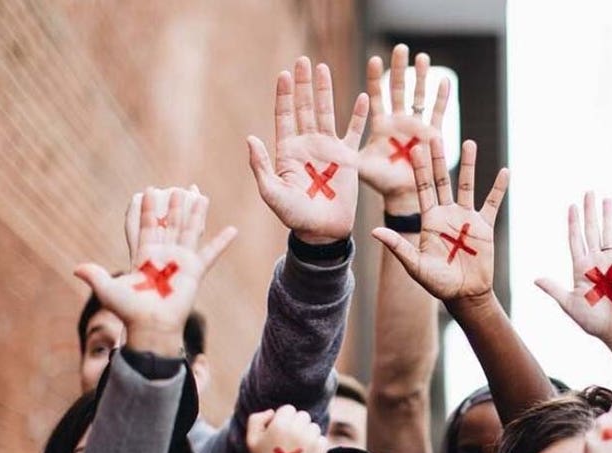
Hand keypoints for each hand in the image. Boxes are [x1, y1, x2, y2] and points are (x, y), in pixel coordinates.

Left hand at [75, 187, 236, 355]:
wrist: (151, 326)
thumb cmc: (130, 311)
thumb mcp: (109, 290)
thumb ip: (96, 276)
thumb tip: (77, 269)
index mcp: (144, 256)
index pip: (146, 227)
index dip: (146, 210)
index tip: (147, 192)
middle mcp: (164, 256)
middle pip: (170, 224)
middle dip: (172, 206)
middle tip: (176, 188)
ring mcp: (181, 262)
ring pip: (190, 231)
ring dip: (195, 213)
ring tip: (200, 195)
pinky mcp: (195, 271)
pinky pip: (211, 254)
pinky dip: (221, 242)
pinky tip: (233, 230)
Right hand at [246, 405, 326, 452]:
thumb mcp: (252, 440)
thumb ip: (256, 419)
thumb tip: (272, 412)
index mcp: (279, 424)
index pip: (289, 409)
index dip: (284, 420)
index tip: (281, 433)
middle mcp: (295, 430)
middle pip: (303, 415)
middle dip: (297, 425)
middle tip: (290, 441)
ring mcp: (310, 439)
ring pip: (314, 426)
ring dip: (308, 434)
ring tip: (298, 449)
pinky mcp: (320, 449)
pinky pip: (322, 438)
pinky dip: (316, 445)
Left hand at [248, 57, 369, 244]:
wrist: (323, 232)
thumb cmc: (295, 216)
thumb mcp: (272, 193)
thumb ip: (262, 166)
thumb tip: (250, 138)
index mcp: (287, 151)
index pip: (284, 115)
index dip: (283, 95)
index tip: (284, 74)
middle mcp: (307, 145)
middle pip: (304, 107)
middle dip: (303, 84)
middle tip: (303, 61)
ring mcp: (327, 149)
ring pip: (326, 112)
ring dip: (324, 91)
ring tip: (322, 68)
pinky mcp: (347, 158)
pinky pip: (354, 132)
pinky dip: (358, 115)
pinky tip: (361, 96)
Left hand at [359, 44, 450, 212]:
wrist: (403, 198)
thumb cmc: (381, 183)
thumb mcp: (358, 167)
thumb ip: (344, 155)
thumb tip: (325, 150)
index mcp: (379, 127)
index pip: (376, 96)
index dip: (375, 78)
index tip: (374, 58)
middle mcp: (398, 123)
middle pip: (398, 90)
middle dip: (399, 69)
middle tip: (400, 47)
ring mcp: (416, 128)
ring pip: (419, 97)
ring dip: (421, 77)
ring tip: (421, 57)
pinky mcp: (432, 137)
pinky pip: (438, 114)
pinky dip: (441, 98)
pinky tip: (444, 81)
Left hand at [371, 137, 508, 302]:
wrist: (464, 295)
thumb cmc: (438, 283)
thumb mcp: (415, 265)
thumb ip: (398, 246)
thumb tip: (373, 232)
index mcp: (429, 220)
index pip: (423, 189)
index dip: (418, 170)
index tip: (415, 148)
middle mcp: (447, 214)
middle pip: (442, 180)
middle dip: (438, 159)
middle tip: (435, 134)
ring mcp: (466, 218)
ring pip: (467, 185)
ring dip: (469, 165)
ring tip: (469, 142)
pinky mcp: (484, 227)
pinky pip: (493, 204)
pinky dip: (498, 189)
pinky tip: (504, 172)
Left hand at [535, 193, 611, 360]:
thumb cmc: (593, 321)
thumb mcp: (569, 304)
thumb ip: (554, 289)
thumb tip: (535, 279)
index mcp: (580, 269)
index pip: (575, 240)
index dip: (573, 223)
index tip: (571, 206)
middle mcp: (596, 262)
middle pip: (591, 231)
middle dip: (589, 212)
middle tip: (588, 192)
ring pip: (609, 234)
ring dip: (608, 217)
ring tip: (607, 199)